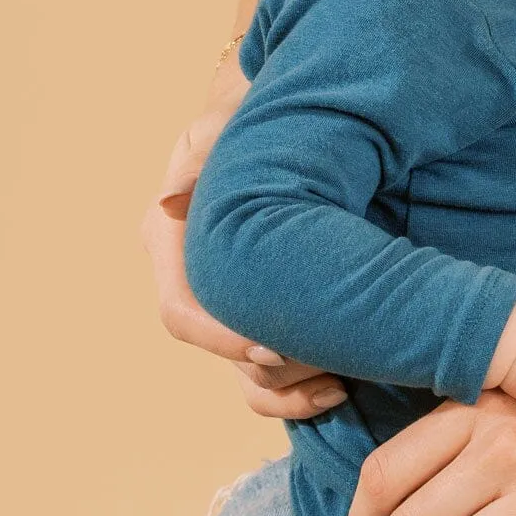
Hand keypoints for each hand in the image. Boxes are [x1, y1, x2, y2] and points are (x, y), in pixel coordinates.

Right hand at [142, 51, 346, 419]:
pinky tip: (342, 389)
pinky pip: (272, 379)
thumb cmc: (254, 121)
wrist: (291, 123)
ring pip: (247, 374)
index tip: (273, 348)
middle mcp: (196, 282)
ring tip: (344, 378)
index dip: (223, 338)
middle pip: (221, 352)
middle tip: (330, 366)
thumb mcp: (224, 126)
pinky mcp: (267, 319)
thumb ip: (205, 152)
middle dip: (273, 367)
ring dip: (292, 385)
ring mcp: (231, 306)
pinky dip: (301, 394)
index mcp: (171, 242)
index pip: (182, 313)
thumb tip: (171, 201)